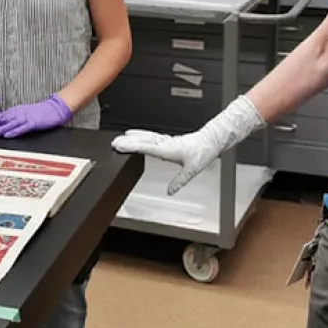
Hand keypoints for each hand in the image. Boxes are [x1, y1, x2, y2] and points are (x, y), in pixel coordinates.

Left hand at [0, 95, 72, 138]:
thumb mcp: (24, 114)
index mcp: (15, 112)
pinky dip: (14, 131)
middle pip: (1, 121)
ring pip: (8, 125)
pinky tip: (7, 134)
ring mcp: (25, 118)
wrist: (54, 109)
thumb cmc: (40, 113)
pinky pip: (22, 128)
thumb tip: (2, 125)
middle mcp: (18, 114)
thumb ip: (14, 119)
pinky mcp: (33, 123)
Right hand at [110, 95, 263, 194]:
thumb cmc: (204, 152)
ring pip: (147, 137)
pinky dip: (143, 136)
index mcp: (169, 149)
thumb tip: (170, 191)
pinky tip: (140, 137)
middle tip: (115, 142)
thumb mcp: (192, 170)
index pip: (147, 147)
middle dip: (129, 141)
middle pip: (144, 141)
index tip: (120, 145)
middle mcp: (167, 143)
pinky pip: (153, 137)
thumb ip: (180, 181)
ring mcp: (168, 140)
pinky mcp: (170, 140)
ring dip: (134, 137)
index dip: (132, 146)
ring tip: (122, 137)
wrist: (212, 140)